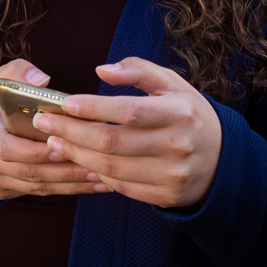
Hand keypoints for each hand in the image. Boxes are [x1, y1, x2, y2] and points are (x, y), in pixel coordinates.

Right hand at [0, 59, 111, 200]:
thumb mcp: (4, 76)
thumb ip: (21, 72)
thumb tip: (42, 80)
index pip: (7, 148)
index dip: (35, 151)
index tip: (63, 147)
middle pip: (27, 171)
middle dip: (63, 171)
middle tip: (96, 165)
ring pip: (35, 186)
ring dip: (70, 184)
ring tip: (101, 177)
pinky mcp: (4, 189)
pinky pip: (37, 192)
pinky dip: (65, 189)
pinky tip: (91, 183)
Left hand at [29, 57, 222, 209]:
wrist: (222, 159)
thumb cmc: (188, 114)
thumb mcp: (172, 84)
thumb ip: (138, 71)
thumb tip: (101, 70)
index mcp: (180, 112)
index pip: (129, 111)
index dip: (94, 108)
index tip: (64, 103)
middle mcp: (177, 145)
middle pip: (114, 142)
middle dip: (72, 132)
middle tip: (44, 122)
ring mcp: (172, 174)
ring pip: (112, 168)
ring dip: (76, 155)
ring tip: (54, 141)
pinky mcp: (166, 196)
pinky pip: (122, 187)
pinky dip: (96, 174)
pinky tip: (79, 160)